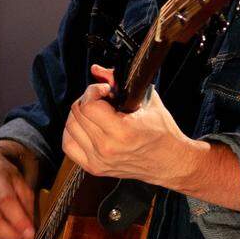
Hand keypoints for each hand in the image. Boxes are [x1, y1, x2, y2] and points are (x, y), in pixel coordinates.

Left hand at [61, 65, 195, 189]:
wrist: (170, 161)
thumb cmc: (162, 132)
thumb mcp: (146, 101)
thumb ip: (119, 82)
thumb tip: (97, 70)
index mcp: (122, 132)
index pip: (89, 106)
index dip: (94, 91)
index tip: (105, 89)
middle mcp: (107, 148)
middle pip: (78, 114)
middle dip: (88, 99)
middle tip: (102, 98)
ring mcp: (99, 160)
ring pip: (70, 128)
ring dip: (79, 114)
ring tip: (94, 111)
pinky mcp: (95, 168)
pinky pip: (69, 146)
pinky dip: (72, 132)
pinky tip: (85, 126)